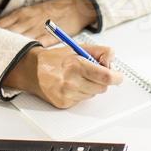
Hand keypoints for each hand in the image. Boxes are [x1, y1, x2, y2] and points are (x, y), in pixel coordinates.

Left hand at [0, 0, 96, 45]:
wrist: (75, 5)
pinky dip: (27, 53)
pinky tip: (21, 61)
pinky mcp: (49, 37)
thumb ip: (16, 21)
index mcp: (22, 13)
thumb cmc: (52, 10)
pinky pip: (36, 46)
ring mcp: (38, 29)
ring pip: (19, 41)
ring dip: (9, 50)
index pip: (1, 25)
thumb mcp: (31, 11)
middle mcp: (27, 20)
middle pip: (7, 34)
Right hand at [3, 42, 122, 107]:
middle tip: (95, 72)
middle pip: (101, 88)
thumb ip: (99, 51)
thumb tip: (112, 58)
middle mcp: (71, 81)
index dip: (115, 77)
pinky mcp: (63, 103)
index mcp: (76, 65)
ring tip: (79, 77)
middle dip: (102, 80)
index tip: (118, 76)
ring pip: (92, 95)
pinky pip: (82, 100)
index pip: (104, 76)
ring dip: (91, 86)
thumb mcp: (77, 47)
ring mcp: (67, 94)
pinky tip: (71, 84)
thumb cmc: (55, 59)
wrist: (33, 70)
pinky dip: (81, 93)